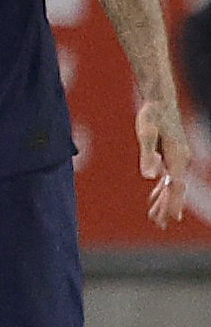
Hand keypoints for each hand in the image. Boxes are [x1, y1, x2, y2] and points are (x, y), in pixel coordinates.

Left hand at [137, 98, 190, 227]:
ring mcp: (178, 158)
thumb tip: (150, 176)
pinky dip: (162, 189)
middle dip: (168, 207)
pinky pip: (169, 177)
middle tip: (159, 225)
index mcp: (177, 157)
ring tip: (155, 218)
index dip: (173, 204)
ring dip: (164, 201)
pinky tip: (153, 198)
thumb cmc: (151, 116)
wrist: (159, 101)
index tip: (170, 219)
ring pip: (172, 185)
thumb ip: (147, 155)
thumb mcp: (145, 134)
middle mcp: (181, 160)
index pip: (177, 187)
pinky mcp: (172, 155)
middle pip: (176, 189)